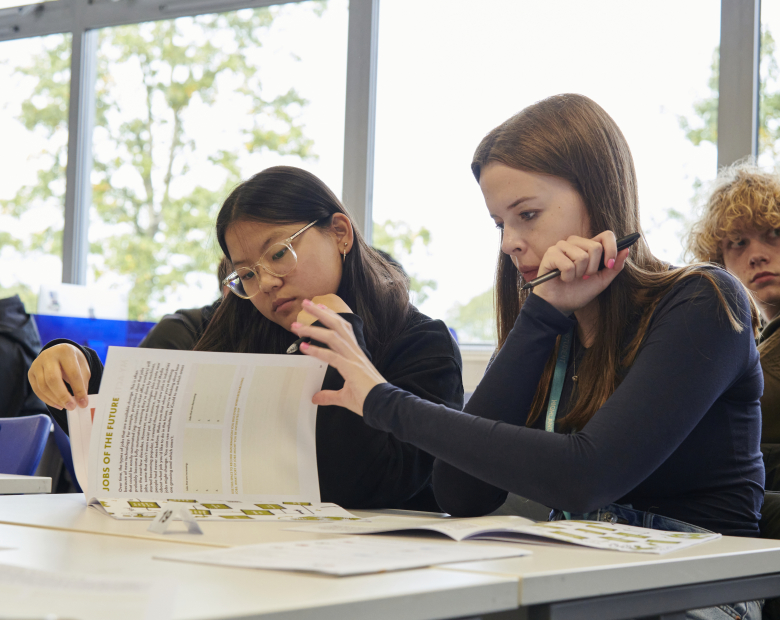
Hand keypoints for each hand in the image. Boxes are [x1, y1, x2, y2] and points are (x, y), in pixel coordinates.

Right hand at [28, 344, 90, 410]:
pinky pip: (37, 390)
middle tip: (72, 407)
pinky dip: (47, 400)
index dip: (79, 390)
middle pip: (53, 379)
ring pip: (43, 386)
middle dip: (63, 396)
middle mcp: (48, 356)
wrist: (59, 353)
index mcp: (65, 352)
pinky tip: (57, 405)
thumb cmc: (74, 362)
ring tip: (66, 406)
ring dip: (55, 400)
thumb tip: (81, 402)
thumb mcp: (83, 368)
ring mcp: (37, 364)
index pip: (72, 373)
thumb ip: (82, 383)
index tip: (84, 403)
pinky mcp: (31, 373)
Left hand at [291, 299, 385, 415]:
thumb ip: (329, 395)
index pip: (343, 329)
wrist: (384, 406)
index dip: (332, 316)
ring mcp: (353, 359)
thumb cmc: (369, 400)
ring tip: (297, 326)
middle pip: (337, 325)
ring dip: (313, 329)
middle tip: (306, 303)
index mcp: (355, 355)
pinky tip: (304, 347)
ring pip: (333, 336)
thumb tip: (316, 398)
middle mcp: (355, 353)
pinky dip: (316, 350)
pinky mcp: (351, 369)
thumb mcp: (345, 397)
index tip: (321, 306)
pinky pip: (331, 356)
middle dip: (321, 313)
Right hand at [533, 231, 629, 314]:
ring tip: (571, 277)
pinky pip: (567, 264)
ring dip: (578, 273)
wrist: (559, 305)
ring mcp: (561, 246)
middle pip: (595, 247)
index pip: (606, 235)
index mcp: (588, 246)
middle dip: (592, 268)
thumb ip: (615, 267)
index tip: (610, 265)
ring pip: (582, 256)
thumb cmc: (578, 292)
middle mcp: (575, 242)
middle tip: (583, 277)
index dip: (612, 249)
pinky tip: (561, 278)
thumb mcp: (602, 280)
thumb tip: (626, 249)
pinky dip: (567, 277)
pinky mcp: (550, 254)